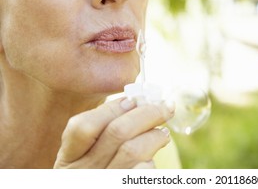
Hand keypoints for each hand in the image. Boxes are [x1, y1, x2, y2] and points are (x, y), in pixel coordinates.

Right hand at [54, 97, 174, 167]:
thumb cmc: (97, 173)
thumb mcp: (86, 157)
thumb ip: (102, 131)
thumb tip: (137, 102)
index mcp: (69, 157)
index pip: (83, 126)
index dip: (112, 108)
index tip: (134, 99)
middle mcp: (82, 172)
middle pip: (117, 132)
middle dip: (147, 113)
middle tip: (166, 106)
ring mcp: (103, 182)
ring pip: (134, 150)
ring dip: (155, 136)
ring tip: (163, 134)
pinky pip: (143, 171)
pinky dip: (152, 161)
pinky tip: (152, 159)